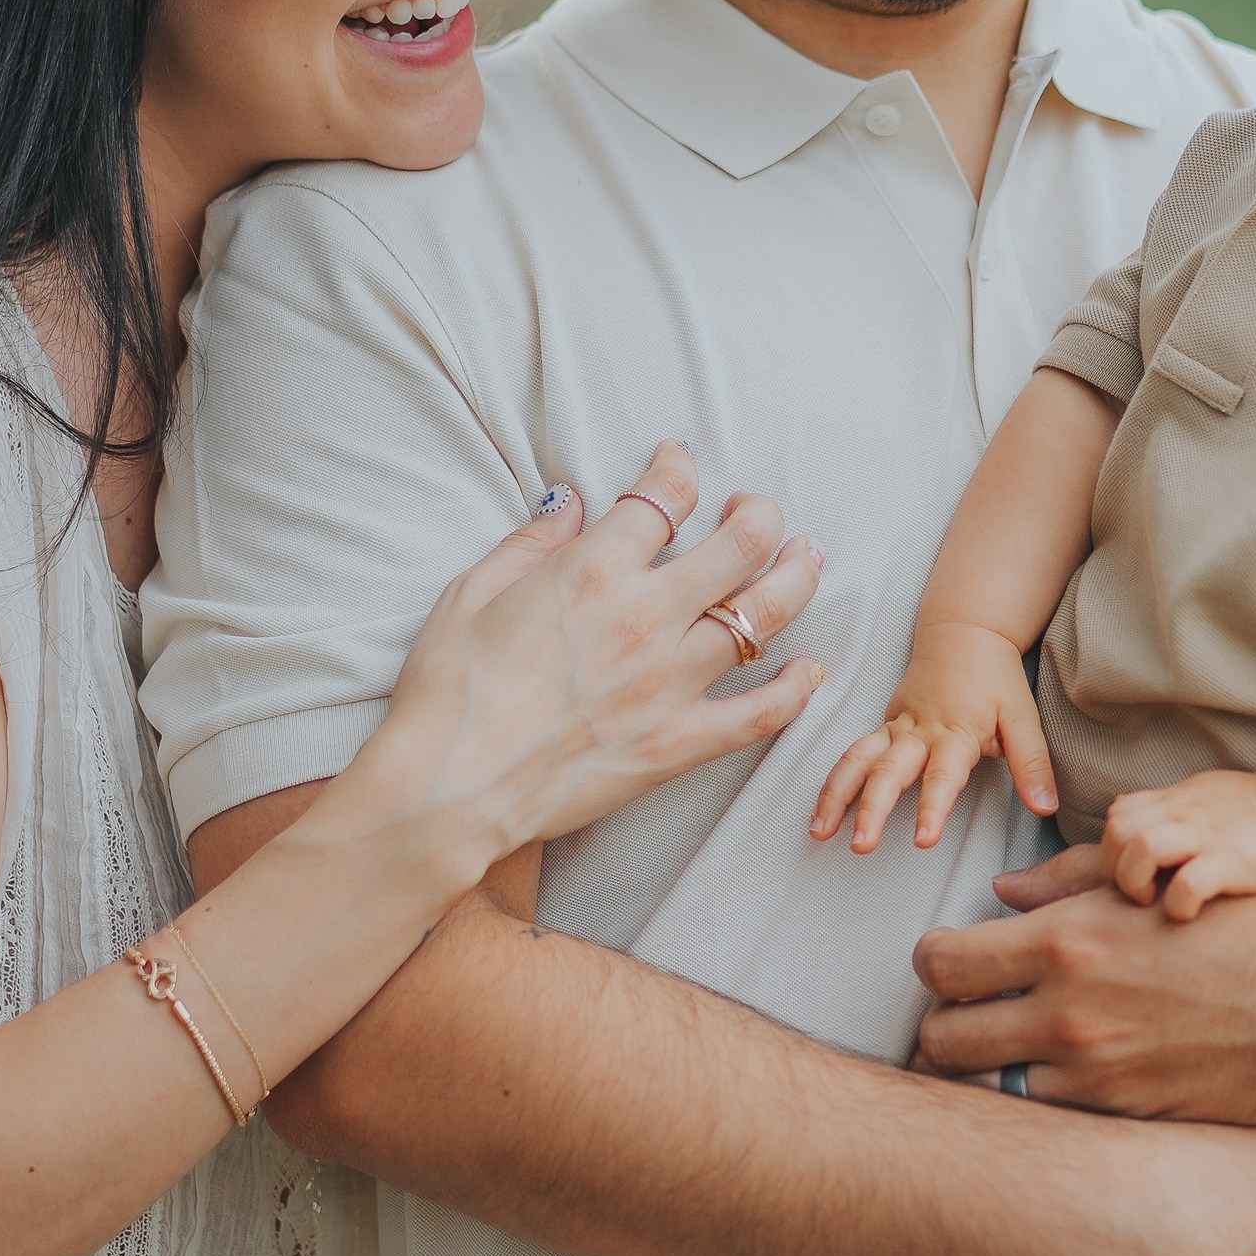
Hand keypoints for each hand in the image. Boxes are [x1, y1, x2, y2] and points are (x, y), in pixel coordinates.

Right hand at [344, 443, 824, 901]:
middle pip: (741, 544)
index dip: (678, 469)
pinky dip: (795, 690)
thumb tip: (570, 502)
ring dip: (796, 578)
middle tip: (757, 511)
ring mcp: (671, 683)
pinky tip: (808, 671)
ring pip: (767, 615)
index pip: (664, 496)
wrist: (449, 790)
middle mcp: (646, 618)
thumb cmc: (446, 693)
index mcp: (592, 571)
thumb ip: (531, 544)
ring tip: (804, 560)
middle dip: (759, 514)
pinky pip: (761, 714)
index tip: (678, 465)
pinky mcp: (678, 744)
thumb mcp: (469, 595)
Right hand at [810, 622, 1058, 852]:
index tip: (922, 840)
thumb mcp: (1024, 719)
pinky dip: (835, 781)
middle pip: (888, 771)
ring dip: (837, 795)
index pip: (942, 776)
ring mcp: (896, 727)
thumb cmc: (996, 679)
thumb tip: (1046, 808)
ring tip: (819, 832)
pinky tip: (821, 812)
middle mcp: (919, 731)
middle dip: (871, 809)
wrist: (965, 632)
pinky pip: (853, 753)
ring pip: (858, 760)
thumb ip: (1033, 765)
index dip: (932, 808)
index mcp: (956, 732)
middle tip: (862, 845)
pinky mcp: (884, 725)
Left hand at [912, 864, 1255, 1124]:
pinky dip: (1051, 1107)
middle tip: (969, 1019)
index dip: (934, 965)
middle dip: (945, 1028)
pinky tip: (1078, 1084)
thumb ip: (1069, 887)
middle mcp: (1071, 1018)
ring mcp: (1104, 1080)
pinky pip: (1058, 1124)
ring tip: (1019, 1058)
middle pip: (943, 1040)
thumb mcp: (1157, 885)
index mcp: (1067, 943)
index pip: (940, 963)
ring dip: (996, 1075)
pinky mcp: (1139, 1121)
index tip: (953, 966)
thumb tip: (1003, 897)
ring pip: (994, 1092)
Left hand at [1102, 767, 1255, 918]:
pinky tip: (1188, 913)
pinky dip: (1178, 904)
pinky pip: (1187, 883)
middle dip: (1114, 867)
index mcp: (1177, 800)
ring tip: (1152, 901)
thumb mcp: (1204, 794)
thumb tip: (1126, 808)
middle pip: (1118, 830)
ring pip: (1142, 849)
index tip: (1127, 874)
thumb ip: (1165, 806)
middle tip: (1137, 892)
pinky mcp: (1231, 863)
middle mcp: (1185, 815)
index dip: (1111, 848)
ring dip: (1135, 881)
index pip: (1117, 814)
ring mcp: (1207, 837)